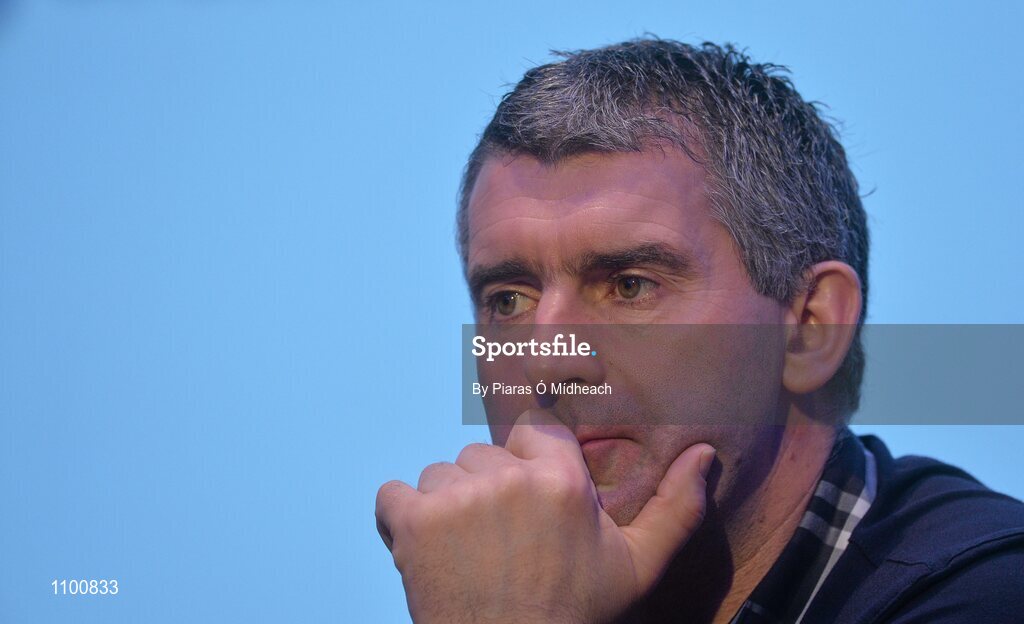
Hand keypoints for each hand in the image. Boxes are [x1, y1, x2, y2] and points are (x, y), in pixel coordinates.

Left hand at [375, 409, 715, 623]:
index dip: (529, 465)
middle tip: (501, 542)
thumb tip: (705, 453)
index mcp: (563, 480)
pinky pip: (393, 495)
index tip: (531, 503)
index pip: (533, 431)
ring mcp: (456, 498)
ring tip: (466, 552)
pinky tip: (426, 552)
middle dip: (487, 490)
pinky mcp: (413, 522)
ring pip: (440, 475)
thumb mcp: (638, 568)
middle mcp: (508, 478)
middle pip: (482, 455)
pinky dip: (402, 520)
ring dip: (445, 506)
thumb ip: (675, 507)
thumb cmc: (574, 615)